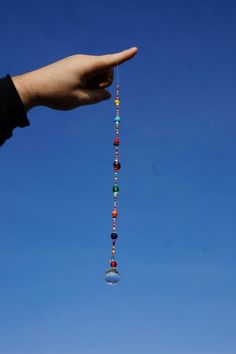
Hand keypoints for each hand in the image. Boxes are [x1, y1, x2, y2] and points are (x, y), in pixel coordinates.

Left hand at [12, 47, 137, 111]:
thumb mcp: (80, 99)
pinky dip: (87, 82)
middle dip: (104, 82)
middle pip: (105, 69)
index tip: (136, 50)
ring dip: (95, 84)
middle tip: (90, 94)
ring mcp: (77, 63)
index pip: (110, 60)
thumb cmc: (56, 94)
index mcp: (87, 65)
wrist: (32, 87)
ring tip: (80, 93)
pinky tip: (75, 90)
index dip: (124, 57)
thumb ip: (98, 97)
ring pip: (96, 73)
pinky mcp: (71, 67)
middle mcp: (83, 60)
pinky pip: (87, 73)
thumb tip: (107, 94)